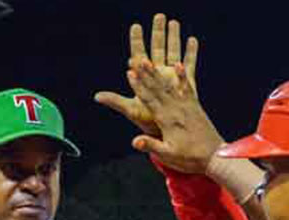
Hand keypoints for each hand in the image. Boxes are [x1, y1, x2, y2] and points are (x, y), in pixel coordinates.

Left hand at [95, 14, 197, 137]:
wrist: (166, 134)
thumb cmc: (147, 123)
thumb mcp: (131, 110)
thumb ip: (116, 101)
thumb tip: (96, 96)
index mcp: (145, 79)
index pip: (139, 55)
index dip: (137, 41)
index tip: (136, 27)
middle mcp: (158, 75)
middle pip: (158, 48)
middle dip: (158, 32)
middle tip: (158, 16)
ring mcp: (172, 78)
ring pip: (173, 52)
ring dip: (174, 37)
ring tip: (174, 22)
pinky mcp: (185, 84)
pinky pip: (189, 65)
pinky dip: (191, 53)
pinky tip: (192, 39)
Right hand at [125, 58, 224, 173]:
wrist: (215, 156)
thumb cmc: (190, 158)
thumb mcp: (168, 155)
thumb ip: (151, 146)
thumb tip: (134, 141)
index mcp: (167, 120)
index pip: (149, 100)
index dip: (138, 87)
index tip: (129, 73)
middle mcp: (176, 109)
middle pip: (157, 89)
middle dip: (146, 74)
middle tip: (137, 59)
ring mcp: (186, 106)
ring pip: (169, 86)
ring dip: (158, 73)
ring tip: (150, 60)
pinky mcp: (195, 106)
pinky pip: (187, 88)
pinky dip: (182, 76)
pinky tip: (179, 64)